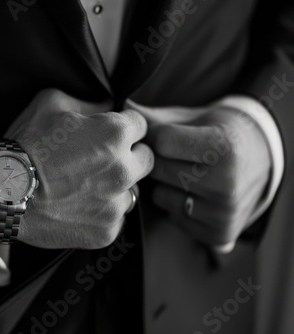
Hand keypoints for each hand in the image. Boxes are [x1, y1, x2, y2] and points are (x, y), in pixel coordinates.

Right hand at [4, 89, 153, 248]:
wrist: (3, 192)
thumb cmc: (25, 146)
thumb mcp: (50, 104)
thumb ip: (87, 102)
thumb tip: (107, 105)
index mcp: (115, 134)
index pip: (140, 125)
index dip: (125, 127)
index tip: (112, 134)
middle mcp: (123, 169)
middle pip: (146, 160)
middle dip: (130, 156)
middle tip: (102, 160)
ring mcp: (116, 203)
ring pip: (131, 192)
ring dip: (116, 187)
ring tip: (86, 187)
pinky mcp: (107, 230)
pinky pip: (115, 218)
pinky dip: (101, 213)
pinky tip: (78, 207)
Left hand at [128, 98, 270, 249]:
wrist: (263, 161)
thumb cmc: (223, 134)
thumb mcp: (197, 118)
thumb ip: (159, 117)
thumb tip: (126, 109)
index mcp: (224, 148)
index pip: (163, 142)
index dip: (154, 136)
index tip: (159, 134)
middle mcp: (226, 184)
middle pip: (158, 169)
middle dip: (156, 160)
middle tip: (171, 155)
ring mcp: (223, 212)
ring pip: (160, 196)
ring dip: (164, 184)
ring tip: (185, 174)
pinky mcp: (218, 233)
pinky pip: (172, 217)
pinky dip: (175, 205)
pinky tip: (193, 193)